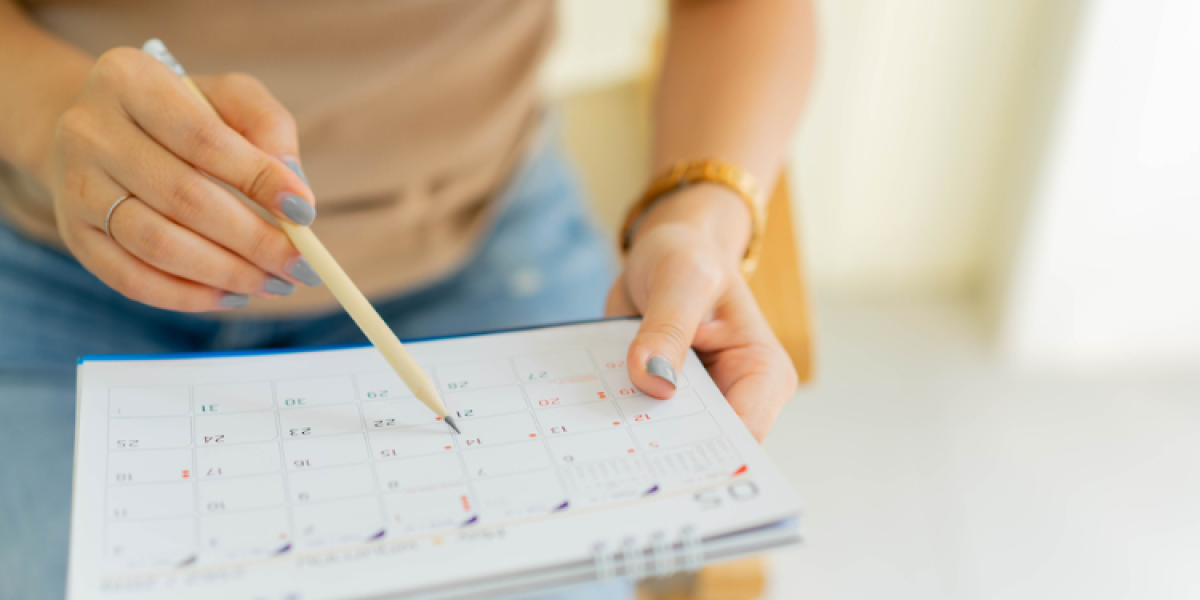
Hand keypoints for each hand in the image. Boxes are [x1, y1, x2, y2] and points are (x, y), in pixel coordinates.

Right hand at [48, 47, 319, 311]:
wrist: (100, 131)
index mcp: (129, 80)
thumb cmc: (183, 113)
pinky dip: (187, 296)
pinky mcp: (74, 234)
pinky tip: (231, 294)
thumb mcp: (228, 98)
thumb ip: (268, 126)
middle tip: (301, 265)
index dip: (259, 180)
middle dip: (253, 240)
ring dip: (227, 273)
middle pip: (184, 198)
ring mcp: (75, 186)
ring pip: (158, 245)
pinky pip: (131, 279)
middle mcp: (89, 131)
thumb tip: (294, 189)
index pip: (203, 139)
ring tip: (274, 283)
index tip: (305, 213)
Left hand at [605, 189, 797, 440]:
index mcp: (763, 374)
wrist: (666, 252)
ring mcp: (697, 404)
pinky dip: (614, 420)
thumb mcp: (681, 279)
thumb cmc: (689, 257)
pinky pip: (638, 423)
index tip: (658, 463)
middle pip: (703, 448)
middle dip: (663, 454)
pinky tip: (585, 421)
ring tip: (593, 443)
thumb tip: (653, 382)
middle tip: (615, 458)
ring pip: (666, 443)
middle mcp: (736, 397)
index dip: (705, 454)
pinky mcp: (661, 401)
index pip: (743, 433)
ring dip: (632, 441)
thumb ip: (668, 328)